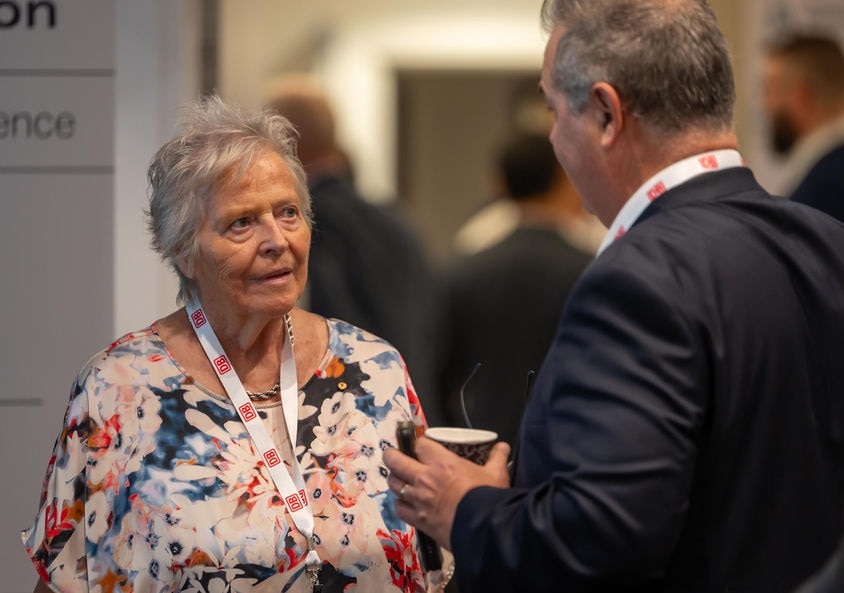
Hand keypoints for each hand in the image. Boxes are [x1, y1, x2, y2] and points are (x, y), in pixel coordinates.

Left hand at [384, 436, 510, 549]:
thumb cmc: (488, 498)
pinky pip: (399, 508)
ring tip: (398, 478)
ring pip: (393, 483)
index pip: (420, 444)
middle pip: (396, 460)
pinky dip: (400, 504)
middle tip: (392, 454)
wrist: (483, 529)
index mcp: (442, 463)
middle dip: (391, 455)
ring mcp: (418, 499)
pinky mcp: (418, 519)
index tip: (420, 445)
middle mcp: (425, 478)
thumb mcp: (496, 474)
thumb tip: (503, 447)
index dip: (419, 443)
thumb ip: (497, 458)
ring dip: (394, 479)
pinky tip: (404, 503)